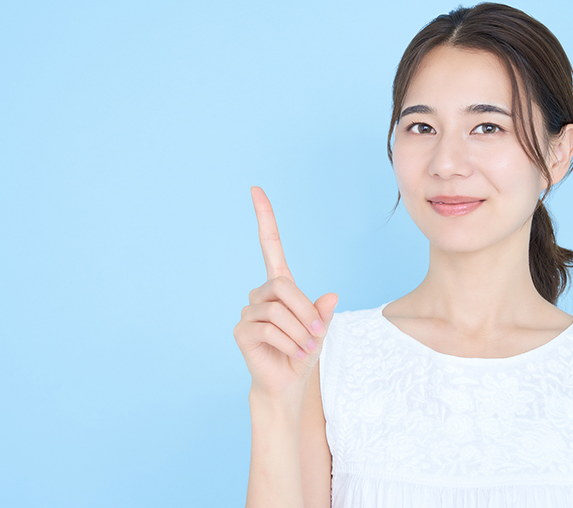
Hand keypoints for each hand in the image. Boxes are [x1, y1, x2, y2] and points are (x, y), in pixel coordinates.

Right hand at [234, 186, 337, 399]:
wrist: (287, 382)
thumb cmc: (303, 351)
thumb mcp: (320, 330)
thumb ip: (323, 313)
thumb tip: (331, 295)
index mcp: (280, 286)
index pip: (270, 245)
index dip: (265, 218)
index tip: (256, 189)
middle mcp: (260, 294)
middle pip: (283, 286)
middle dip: (305, 311)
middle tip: (318, 335)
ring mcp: (248, 311)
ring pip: (279, 312)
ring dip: (300, 333)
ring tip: (305, 349)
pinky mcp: (242, 331)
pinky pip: (270, 331)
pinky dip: (289, 344)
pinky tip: (293, 354)